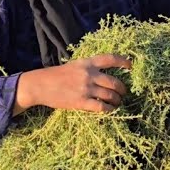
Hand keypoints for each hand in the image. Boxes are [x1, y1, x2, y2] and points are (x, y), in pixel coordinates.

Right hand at [15, 54, 130, 113]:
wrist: (39, 85)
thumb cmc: (56, 75)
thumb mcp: (74, 65)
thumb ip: (89, 68)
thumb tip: (105, 73)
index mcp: (87, 63)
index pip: (110, 59)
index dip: (123, 61)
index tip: (131, 66)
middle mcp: (89, 74)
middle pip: (114, 82)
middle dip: (122, 88)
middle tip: (124, 92)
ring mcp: (86, 88)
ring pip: (110, 95)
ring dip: (117, 100)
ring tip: (117, 102)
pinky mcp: (81, 102)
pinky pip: (101, 107)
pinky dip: (109, 109)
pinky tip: (110, 110)